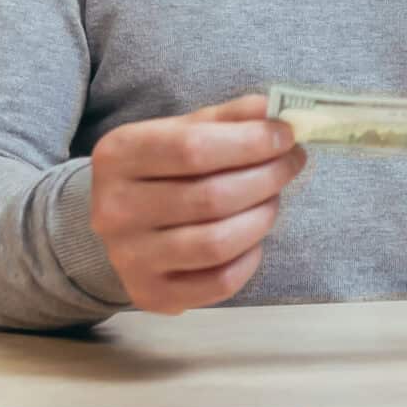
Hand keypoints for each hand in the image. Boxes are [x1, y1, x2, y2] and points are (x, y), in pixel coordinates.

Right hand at [89, 95, 306, 314]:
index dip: (250, 142)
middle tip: (291, 164)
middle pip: (211, 197)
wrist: (117, 219)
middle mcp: (115, 209)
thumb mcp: (182, 130)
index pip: (193, 147)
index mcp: (118, 155)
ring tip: (273, 199)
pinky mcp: (151, 294)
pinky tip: (253, 238)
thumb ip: (227, 119)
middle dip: (266, 177)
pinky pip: (219, 282)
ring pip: (217, 243)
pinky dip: (249, 258)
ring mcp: (130, 257)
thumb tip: (274, 112)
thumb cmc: (160, 168)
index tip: (286, 135)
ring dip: (261, 217)